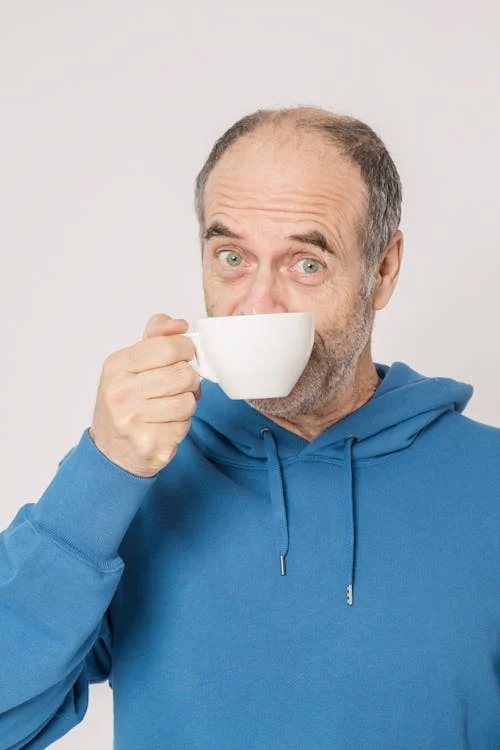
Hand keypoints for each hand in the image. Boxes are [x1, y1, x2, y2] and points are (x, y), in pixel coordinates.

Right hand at [89, 314, 200, 477]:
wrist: (111, 450)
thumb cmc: (125, 402)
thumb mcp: (131, 364)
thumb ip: (155, 338)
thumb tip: (179, 324)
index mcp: (117, 365)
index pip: (168, 347)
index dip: (186, 350)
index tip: (183, 357)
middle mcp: (120, 392)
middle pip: (183, 374)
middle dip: (189, 381)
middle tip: (178, 387)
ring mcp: (132, 420)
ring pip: (188, 402)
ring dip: (187, 404)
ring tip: (170, 407)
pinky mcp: (149, 443)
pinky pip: (185, 426)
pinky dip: (181, 425)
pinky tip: (165, 425)